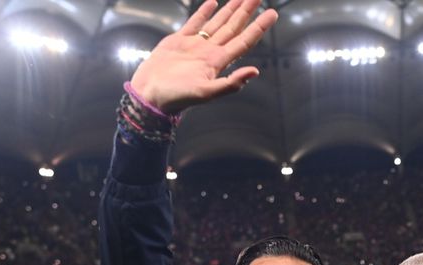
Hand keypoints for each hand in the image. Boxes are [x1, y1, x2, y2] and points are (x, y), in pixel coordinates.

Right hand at [130, 0, 277, 114]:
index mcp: (218, 62)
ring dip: (230, 10)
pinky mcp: (179, 41)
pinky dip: (204, 12)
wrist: (150, 95)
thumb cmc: (177, 97)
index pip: (244, 40)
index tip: (272, 13)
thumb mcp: (206, 92)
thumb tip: (255, 72)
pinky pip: (195, 23)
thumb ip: (231, 83)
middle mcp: (210, 52)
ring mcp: (195, 45)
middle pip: (234, 28)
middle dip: (247, 12)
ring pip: (217, 23)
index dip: (258, 27)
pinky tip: (213, 3)